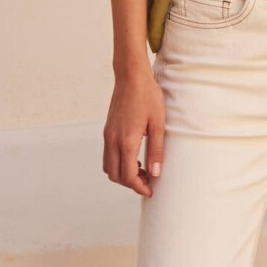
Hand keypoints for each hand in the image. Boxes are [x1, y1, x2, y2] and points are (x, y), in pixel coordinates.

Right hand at [104, 66, 164, 196]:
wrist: (131, 76)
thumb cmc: (148, 97)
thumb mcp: (158, 124)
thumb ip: (156, 150)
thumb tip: (156, 173)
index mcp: (126, 140)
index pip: (128, 175)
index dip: (139, 187)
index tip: (151, 190)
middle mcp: (113, 140)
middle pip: (115, 175)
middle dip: (130, 183)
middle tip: (148, 182)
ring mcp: (108, 135)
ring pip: (108, 167)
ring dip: (122, 174)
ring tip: (142, 169)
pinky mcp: (107, 130)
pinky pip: (108, 155)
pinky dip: (118, 163)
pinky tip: (134, 157)